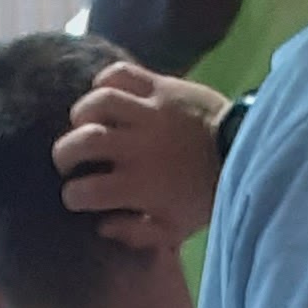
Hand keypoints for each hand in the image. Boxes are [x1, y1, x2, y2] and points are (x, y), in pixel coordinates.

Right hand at [52, 62, 228, 251]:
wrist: (242, 151)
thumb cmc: (206, 196)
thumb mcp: (174, 229)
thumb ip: (137, 234)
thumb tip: (103, 226)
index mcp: (138, 186)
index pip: (86, 190)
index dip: (72, 195)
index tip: (74, 195)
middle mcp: (138, 147)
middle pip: (84, 141)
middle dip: (65, 152)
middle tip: (66, 159)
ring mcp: (149, 112)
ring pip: (98, 102)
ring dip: (81, 113)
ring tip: (81, 122)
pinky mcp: (161, 86)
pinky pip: (122, 73)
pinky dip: (104, 79)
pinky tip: (102, 91)